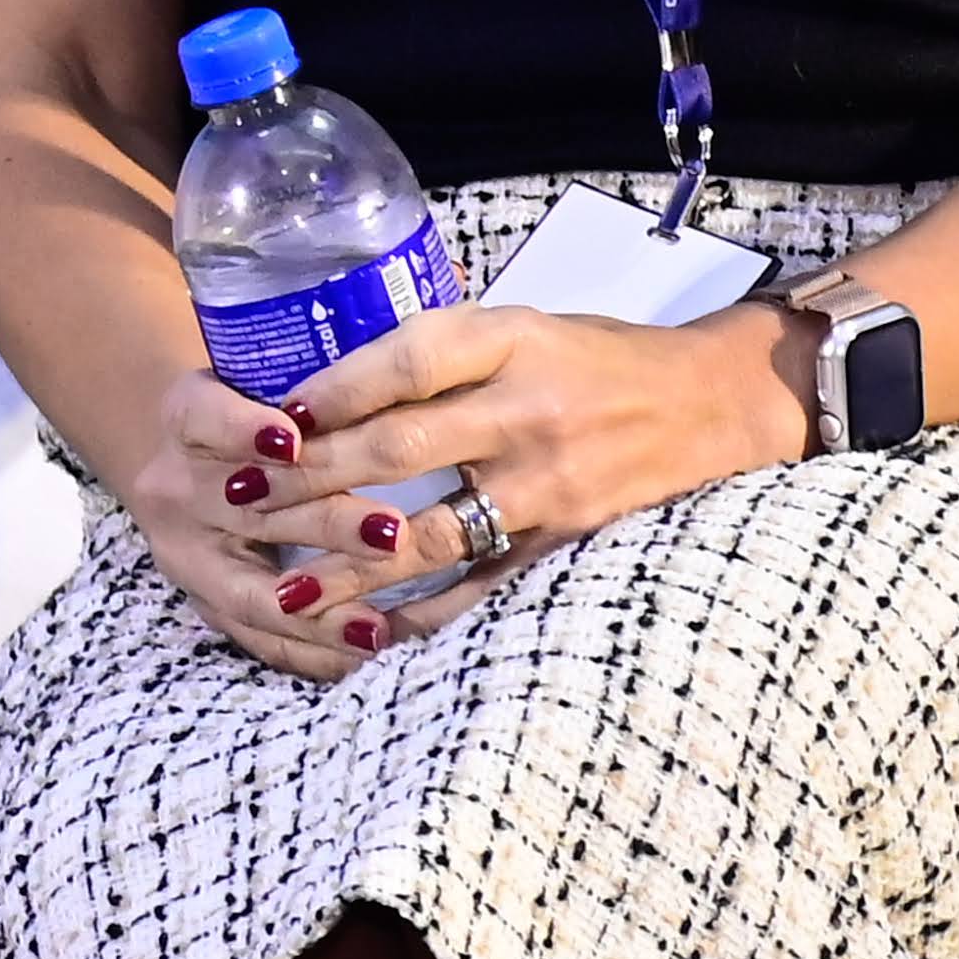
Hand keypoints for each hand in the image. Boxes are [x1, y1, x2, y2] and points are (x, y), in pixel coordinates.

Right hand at [117, 367, 429, 681]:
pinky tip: (369, 650)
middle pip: (252, 512)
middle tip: (392, 532)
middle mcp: (176, 490)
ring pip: (253, 593)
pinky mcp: (209, 606)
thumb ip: (311, 388)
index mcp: (187, 417)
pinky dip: (317, 650)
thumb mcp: (257, 377)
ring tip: (378, 624)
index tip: (295, 440)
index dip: (247, 431)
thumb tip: (400, 376)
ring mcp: (188, 557)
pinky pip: (263, 641)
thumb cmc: (249, 407)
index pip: (208, 419)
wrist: (186, 456)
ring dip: (320, 612)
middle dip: (325, 526)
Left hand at [251, 303, 810, 641]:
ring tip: (284, 587)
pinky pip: (481, 587)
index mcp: (515, 340)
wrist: (718, 404)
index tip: (272, 418)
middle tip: (240, 501)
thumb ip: (449, 351)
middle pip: (399, 446)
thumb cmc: (609, 360)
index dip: (333, 391)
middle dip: (310, 479)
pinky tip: (369, 633)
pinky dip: (423, 615)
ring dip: (348, 563)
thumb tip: (337, 381)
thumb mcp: (531, 325)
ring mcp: (549, 484)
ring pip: (429, 531)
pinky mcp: (567, 542)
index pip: (407, 361)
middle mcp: (529, 410)